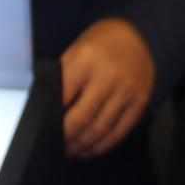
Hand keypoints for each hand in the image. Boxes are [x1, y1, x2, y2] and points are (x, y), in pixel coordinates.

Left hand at [61, 17, 155, 158]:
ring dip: (82, 145)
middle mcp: (108, 76)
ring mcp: (126, 90)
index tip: (44, 127)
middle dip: (66, 137)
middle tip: (56, 144)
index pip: (63, 97)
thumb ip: (63, 77)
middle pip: (82, 118)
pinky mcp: (140, 102)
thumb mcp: (76, 50)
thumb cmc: (100, 44)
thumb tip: (48, 110)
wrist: (138, 35)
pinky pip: (119, 132)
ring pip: (100, 130)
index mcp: (85, 60)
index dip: (51, 117)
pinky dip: (103, 146)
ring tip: (71, 150)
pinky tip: (91, 148)